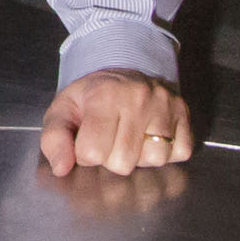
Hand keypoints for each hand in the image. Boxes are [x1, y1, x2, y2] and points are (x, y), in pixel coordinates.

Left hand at [40, 68, 192, 175]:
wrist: (124, 72)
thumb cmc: (92, 97)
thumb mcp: (63, 111)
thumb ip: (54, 139)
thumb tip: (61, 169)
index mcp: (104, 96)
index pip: (92, 152)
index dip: (85, 154)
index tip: (87, 140)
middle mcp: (139, 98)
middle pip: (124, 162)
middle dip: (112, 159)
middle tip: (110, 139)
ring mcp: (166, 106)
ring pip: (154, 160)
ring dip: (140, 157)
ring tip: (131, 137)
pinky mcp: (185, 115)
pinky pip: (179, 154)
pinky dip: (165, 152)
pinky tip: (151, 136)